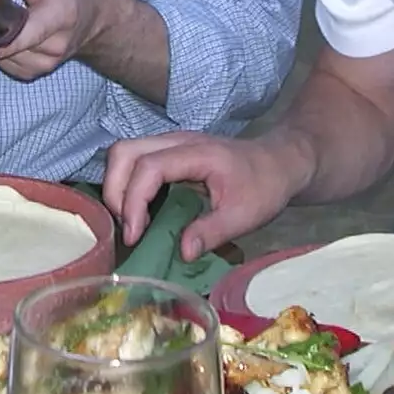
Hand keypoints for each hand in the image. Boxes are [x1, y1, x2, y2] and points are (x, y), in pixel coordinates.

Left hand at [0, 0, 100, 80]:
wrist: (92, 17)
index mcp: (62, 15)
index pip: (28, 34)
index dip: (3, 42)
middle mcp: (56, 45)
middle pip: (9, 44)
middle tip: (3, 10)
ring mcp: (47, 63)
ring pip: (3, 55)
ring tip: (15, 20)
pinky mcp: (35, 72)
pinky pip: (6, 64)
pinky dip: (3, 50)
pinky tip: (16, 35)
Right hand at [103, 132, 307, 255]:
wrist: (279, 162)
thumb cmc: (265, 186)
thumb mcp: (245, 216)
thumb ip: (212, 232)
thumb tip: (181, 253)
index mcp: (196, 153)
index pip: (148, 167)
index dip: (134, 201)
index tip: (134, 235)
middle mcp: (176, 141)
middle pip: (124, 151)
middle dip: (114, 190)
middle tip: (127, 228)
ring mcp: (170, 144)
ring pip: (123, 153)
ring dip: (117, 186)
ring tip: (130, 222)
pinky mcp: (168, 152)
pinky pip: (134, 161)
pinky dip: (126, 185)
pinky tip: (138, 213)